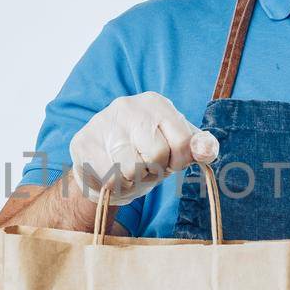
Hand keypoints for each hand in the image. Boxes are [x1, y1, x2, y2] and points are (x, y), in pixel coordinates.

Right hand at [69, 92, 219, 203]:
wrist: (102, 166)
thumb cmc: (145, 154)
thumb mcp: (178, 148)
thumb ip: (199, 147)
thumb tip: (206, 149)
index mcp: (156, 103)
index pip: (184, 142)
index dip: (178, 161)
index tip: (168, 160)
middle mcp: (128, 106)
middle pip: (158, 155)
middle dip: (154, 170)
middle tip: (144, 166)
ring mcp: (102, 122)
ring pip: (132, 169)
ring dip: (133, 180)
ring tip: (127, 170)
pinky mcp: (82, 142)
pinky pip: (109, 178)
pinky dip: (114, 186)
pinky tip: (110, 174)